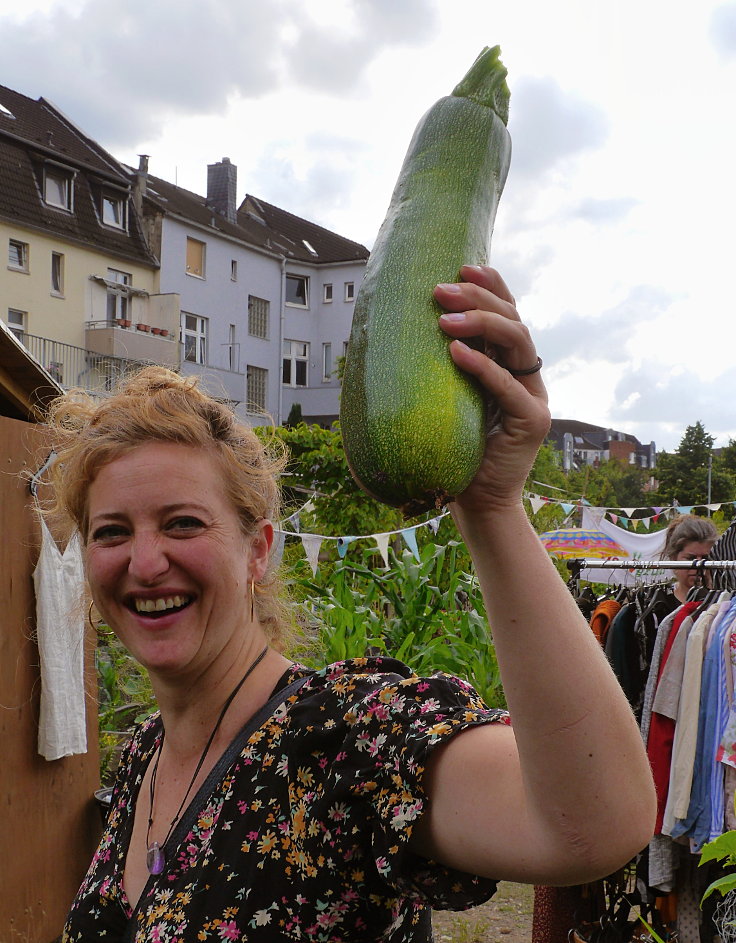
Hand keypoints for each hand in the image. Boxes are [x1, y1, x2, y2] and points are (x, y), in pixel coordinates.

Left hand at [434, 265, 549, 515]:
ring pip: (518, 342)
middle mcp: (526, 376)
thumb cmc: (452, 451)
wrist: (475, 502)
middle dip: (478, 299)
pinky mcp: (532, 421)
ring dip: (480, 323)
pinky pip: (508, 386)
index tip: (463, 264)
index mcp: (509, 366)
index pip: (508, 313)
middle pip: (513, 320)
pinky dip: (482, 366)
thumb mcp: (443, 399)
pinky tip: (455, 353)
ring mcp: (533, 397)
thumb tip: (392, 330)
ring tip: (443, 320)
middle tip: (440, 291)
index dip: (492, 285)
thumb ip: (438, 368)